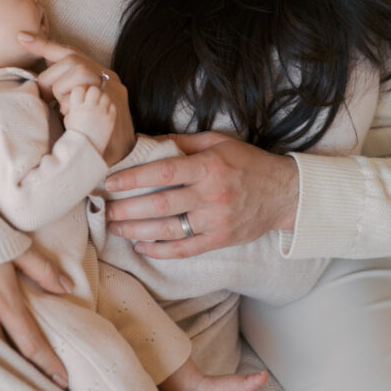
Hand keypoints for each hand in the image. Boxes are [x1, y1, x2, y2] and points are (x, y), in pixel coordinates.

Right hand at [0, 246, 71, 387]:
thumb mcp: (15, 247)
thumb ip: (42, 269)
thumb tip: (66, 288)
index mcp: (2, 301)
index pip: (30, 343)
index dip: (47, 364)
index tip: (62, 381)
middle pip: (7, 358)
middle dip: (26, 376)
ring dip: (4, 368)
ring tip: (21, 382)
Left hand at [19, 33, 134, 164]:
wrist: (124, 159)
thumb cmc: (93, 136)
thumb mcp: (74, 108)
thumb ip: (63, 90)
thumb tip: (39, 79)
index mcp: (97, 75)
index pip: (70, 53)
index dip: (45, 44)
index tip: (22, 37)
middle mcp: (108, 78)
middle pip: (73, 61)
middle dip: (52, 78)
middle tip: (47, 99)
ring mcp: (113, 91)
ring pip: (80, 72)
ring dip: (63, 91)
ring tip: (64, 111)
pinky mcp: (114, 104)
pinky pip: (86, 93)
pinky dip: (72, 104)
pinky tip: (70, 116)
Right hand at [64, 84, 116, 154]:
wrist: (88, 150)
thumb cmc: (76, 135)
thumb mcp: (68, 119)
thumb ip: (70, 105)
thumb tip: (73, 94)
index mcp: (77, 108)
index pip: (79, 88)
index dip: (79, 92)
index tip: (79, 98)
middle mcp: (90, 108)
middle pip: (93, 89)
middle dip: (90, 93)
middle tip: (89, 101)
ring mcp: (102, 112)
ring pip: (104, 95)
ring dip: (100, 99)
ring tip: (97, 107)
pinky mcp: (111, 117)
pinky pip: (112, 104)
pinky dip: (108, 106)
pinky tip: (103, 113)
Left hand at [104, 132, 298, 257]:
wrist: (284, 193)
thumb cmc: (248, 163)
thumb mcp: (218, 142)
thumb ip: (182, 142)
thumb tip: (147, 141)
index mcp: (209, 167)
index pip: (164, 172)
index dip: (134, 178)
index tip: (111, 183)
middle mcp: (211, 194)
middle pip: (161, 205)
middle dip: (128, 209)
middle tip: (106, 210)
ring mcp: (216, 221)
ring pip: (169, 229)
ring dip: (137, 230)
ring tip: (116, 227)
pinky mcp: (220, 240)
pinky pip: (185, 249)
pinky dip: (160, 250)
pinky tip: (142, 246)